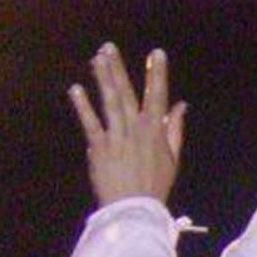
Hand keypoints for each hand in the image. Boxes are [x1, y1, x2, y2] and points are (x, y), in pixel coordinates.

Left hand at [70, 42, 185, 208]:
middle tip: (109, 47)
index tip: (157, 54)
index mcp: (156, 131)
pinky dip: (83, 106)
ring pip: (109, 102)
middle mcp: (136, 130)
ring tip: (96, 59)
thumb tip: (181, 106)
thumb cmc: (155, 184)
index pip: (158, 97)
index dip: (157, 74)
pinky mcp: (100, 148)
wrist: (135, 209)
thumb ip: (175, 129)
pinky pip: (91, 124)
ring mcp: (117, 137)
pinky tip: (76, 89)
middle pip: (126, 93)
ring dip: (102, 79)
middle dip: (118, 69)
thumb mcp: (172, 157)